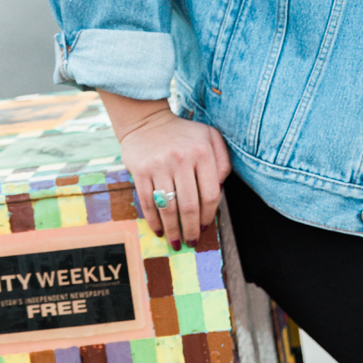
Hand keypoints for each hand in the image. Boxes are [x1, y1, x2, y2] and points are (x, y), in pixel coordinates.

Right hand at [98, 92, 230, 247]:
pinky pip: (148, 202)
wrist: (148, 121)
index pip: (210, 194)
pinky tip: (159, 230)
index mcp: (203, 152)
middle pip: (189, 205)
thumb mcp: (210, 137)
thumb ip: (222, 161)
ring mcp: (159, 165)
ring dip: (173, 230)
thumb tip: (220, 190)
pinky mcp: (140, 170)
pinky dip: (154, 220)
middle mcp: (182, 159)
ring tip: (176, 242)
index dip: (209, 215)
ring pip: (168, 207)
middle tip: (191, 242)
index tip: (206, 227)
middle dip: (191, 229)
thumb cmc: (184, 134)